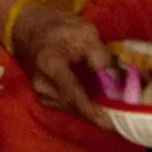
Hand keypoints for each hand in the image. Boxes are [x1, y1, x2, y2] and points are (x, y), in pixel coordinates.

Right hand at [11, 3, 112, 124]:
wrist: (31, 28)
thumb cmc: (59, 27)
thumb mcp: (85, 32)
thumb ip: (100, 55)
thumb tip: (114, 81)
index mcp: (50, 64)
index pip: (72, 94)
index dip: (91, 111)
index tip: (109, 123)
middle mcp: (42, 84)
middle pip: (73, 106)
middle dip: (97, 113)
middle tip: (120, 118)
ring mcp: (40, 92)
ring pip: (71, 108)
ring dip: (91, 110)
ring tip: (112, 109)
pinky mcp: (44, 97)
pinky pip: (66, 106)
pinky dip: (82, 106)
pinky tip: (96, 102)